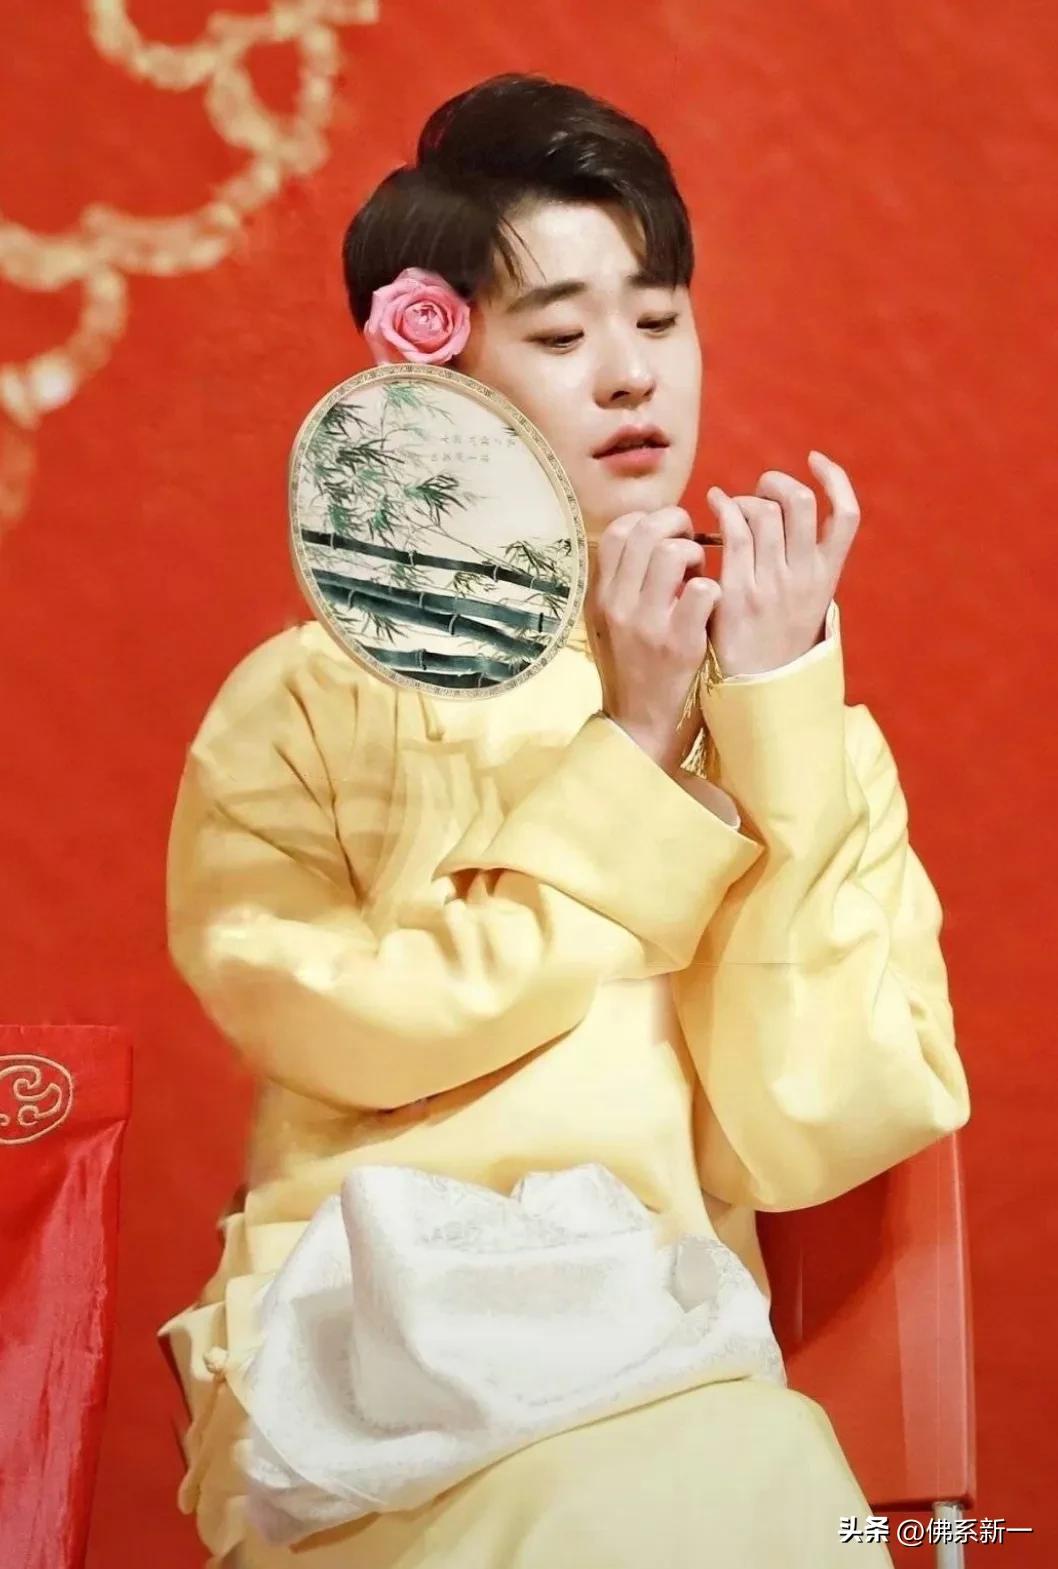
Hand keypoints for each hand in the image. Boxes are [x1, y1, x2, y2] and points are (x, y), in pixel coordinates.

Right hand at [586, 507, 721, 772]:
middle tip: (694, 544)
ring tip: (700, 576)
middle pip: (644, 531)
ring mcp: (646, 623)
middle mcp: (617, 604)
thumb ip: (625, 583)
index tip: (668, 536)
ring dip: (696, 555)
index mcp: (600, 596)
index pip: (618, 531)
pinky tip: (711, 604)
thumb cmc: (633, 669)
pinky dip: (712, 589)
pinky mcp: (678, 644)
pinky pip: (701, 590)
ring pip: (672, 553)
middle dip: (678, 524)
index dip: (649, 521)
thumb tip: (658, 540)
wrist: (639, 727)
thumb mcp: (612, 623)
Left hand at [704, 451, 859, 676]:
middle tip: (760, 487)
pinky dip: (724, 507)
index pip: (847, 515)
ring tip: (733, 505)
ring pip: (764, 512)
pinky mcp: (740, 592)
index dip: (834, 479)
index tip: (814, 460)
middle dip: (777, 481)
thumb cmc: (776, 642)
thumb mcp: (806, 603)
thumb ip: (805, 565)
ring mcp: (773, 583)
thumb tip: (791, 522)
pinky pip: (734, 533)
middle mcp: (804, 576)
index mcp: (826, 576)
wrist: (758, 689)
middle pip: (800, 502)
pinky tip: (714, 503)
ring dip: (746, 498)